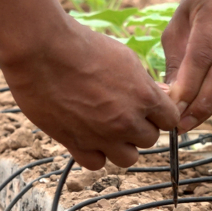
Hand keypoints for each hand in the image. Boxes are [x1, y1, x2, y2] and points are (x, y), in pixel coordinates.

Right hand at [0, 19, 179, 169]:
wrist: (41, 51)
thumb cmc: (83, 46)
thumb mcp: (125, 57)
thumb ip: (144, 83)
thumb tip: (160, 97)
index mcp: (145, 97)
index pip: (170, 120)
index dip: (160, 115)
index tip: (149, 110)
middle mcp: (127, 121)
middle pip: (149, 140)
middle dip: (139, 128)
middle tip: (122, 112)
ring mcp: (102, 136)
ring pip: (128, 158)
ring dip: (121, 145)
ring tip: (106, 128)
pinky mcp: (76, 144)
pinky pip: (97, 164)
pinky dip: (95, 154)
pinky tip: (87, 136)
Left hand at [162, 0, 211, 133]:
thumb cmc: (199, 8)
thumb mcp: (179, 25)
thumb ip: (176, 61)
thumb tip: (170, 100)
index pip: (203, 54)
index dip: (188, 85)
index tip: (172, 109)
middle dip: (201, 103)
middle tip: (182, 124)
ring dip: (211, 106)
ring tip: (190, 120)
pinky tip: (206, 107)